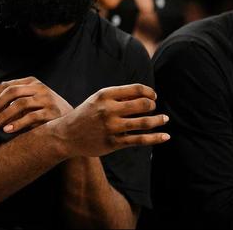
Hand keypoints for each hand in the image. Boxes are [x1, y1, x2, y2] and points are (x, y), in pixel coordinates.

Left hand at [0, 77, 72, 132]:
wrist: (71, 125)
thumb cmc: (44, 114)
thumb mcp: (28, 104)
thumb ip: (11, 104)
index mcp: (31, 82)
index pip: (6, 85)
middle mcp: (39, 88)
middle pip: (12, 92)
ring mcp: (47, 99)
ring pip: (20, 104)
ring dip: (4, 115)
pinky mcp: (52, 112)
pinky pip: (31, 117)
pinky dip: (17, 124)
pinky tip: (7, 130)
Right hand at [50, 84, 169, 157]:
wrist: (66, 135)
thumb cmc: (85, 115)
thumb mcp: (97, 100)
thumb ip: (118, 97)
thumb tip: (145, 96)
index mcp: (104, 95)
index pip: (135, 89)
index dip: (149, 92)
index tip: (153, 96)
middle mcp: (108, 110)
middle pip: (143, 104)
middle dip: (152, 105)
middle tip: (154, 108)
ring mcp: (112, 127)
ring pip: (144, 122)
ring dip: (159, 120)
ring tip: (164, 119)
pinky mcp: (114, 143)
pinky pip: (140, 140)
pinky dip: (156, 138)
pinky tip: (165, 136)